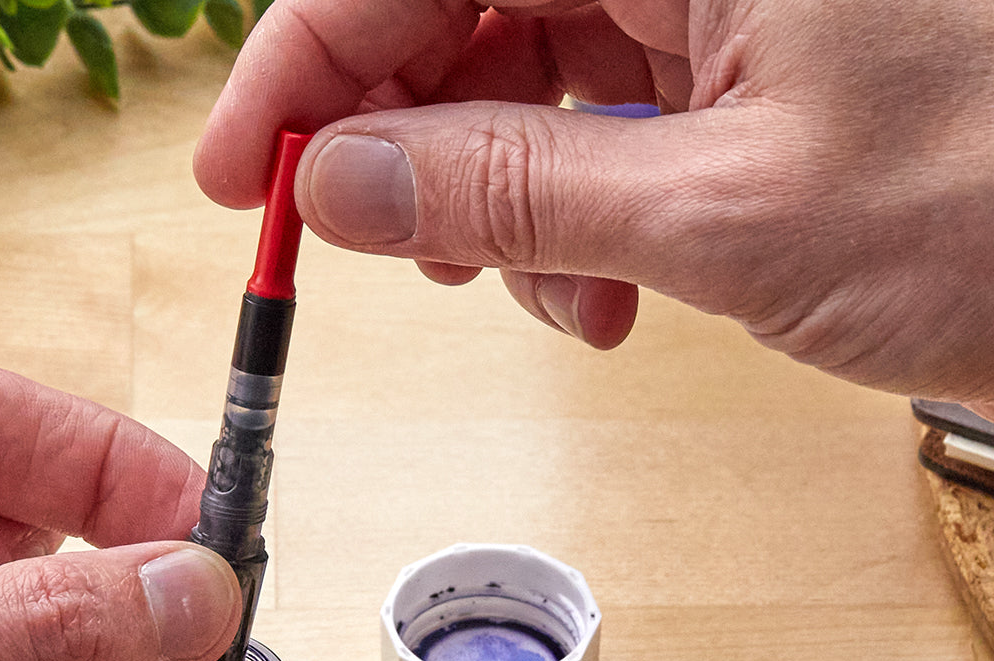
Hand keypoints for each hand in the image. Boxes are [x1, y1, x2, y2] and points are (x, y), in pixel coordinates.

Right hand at [195, 0, 993, 423]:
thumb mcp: (727, 213)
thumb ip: (513, 186)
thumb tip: (345, 183)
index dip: (306, 67)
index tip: (246, 175)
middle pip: (460, 5)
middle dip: (405, 139)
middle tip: (381, 251)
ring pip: (522, 70)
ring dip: (497, 197)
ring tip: (545, 298)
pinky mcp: (746, 54)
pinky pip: (599, 117)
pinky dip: (573, 214)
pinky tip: (607, 294)